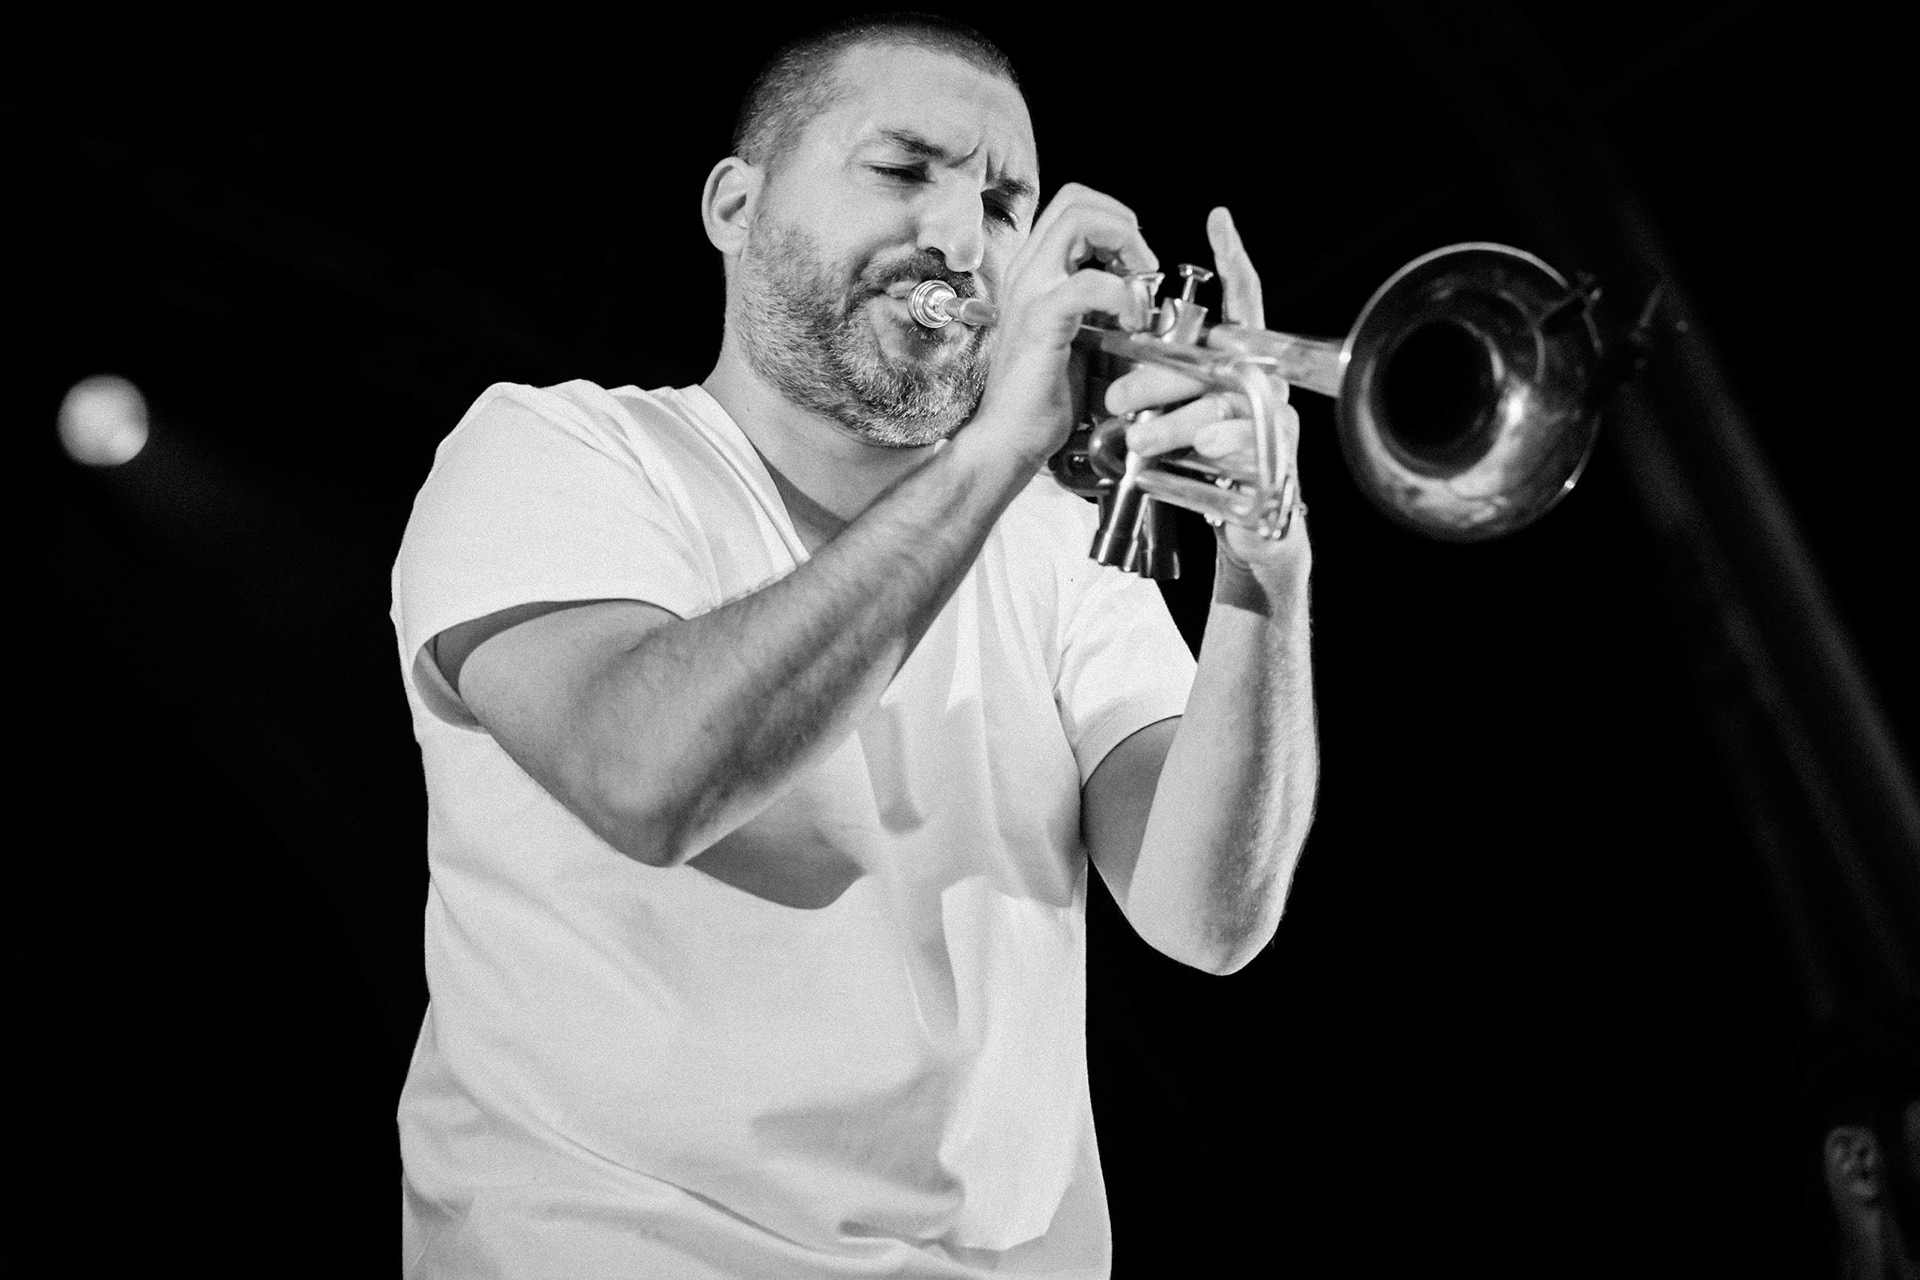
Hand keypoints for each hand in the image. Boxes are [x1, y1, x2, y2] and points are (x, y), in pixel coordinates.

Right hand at [965, 183, 1158, 467]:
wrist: (1008, 439)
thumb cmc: (1043, 397)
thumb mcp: (1078, 338)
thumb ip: (1101, 307)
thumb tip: (1147, 295)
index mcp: (1034, 272)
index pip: (1073, 208)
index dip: (1115, 222)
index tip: (1137, 265)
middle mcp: (1027, 271)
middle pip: (1077, 200)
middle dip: (1124, 223)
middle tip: (1143, 269)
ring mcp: (1030, 291)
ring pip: (1079, 220)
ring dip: (1126, 244)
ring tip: (1139, 290)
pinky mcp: (1041, 319)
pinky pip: (1089, 281)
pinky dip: (1123, 294)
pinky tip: (1134, 322)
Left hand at [1101, 208, 1306, 572]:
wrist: (1244, 525)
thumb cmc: (1204, 464)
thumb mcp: (1176, 414)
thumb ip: (1160, 382)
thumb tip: (1111, 360)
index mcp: (1238, 366)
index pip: (1240, 304)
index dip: (1234, 263)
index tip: (1219, 220)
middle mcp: (1263, 385)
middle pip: (1218, 362)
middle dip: (1163, 376)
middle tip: (1117, 394)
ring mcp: (1274, 422)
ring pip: (1228, 406)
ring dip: (1180, 419)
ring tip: (1138, 436)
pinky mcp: (1276, 462)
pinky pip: (1250, 445)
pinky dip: (1223, 444)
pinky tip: (1202, 449)